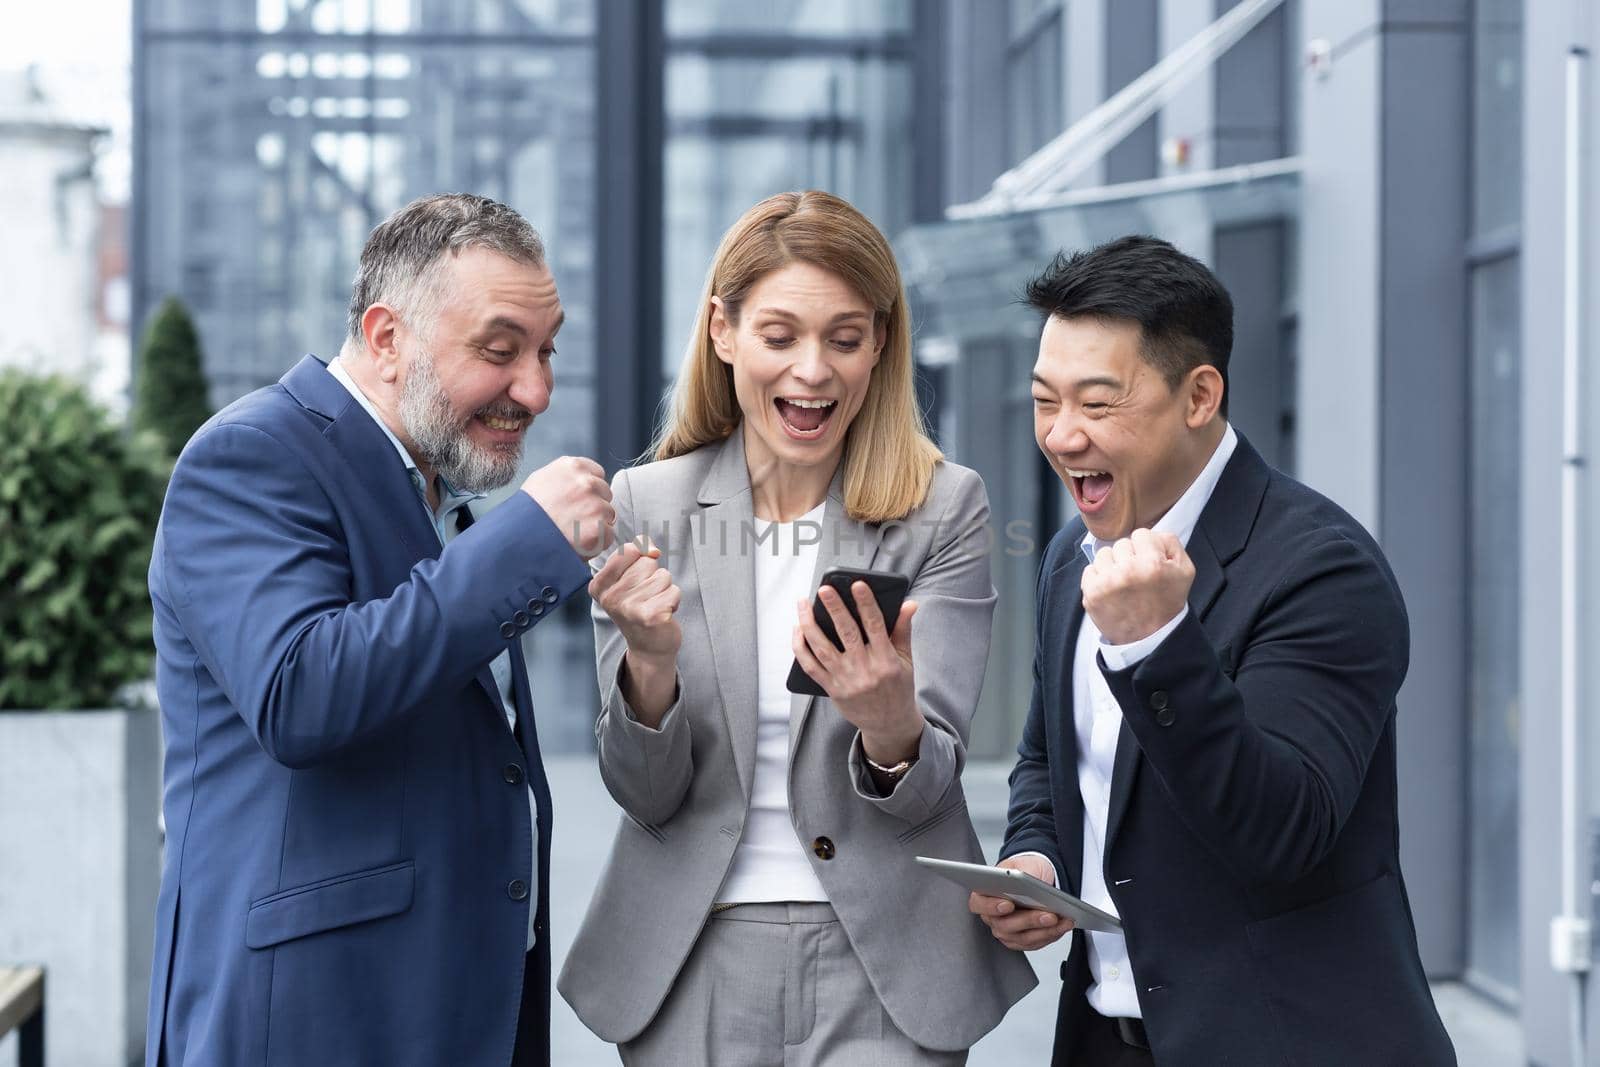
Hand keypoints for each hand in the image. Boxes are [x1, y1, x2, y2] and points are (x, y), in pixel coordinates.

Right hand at [521, 456, 613, 558]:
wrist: (516, 540)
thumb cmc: (525, 513)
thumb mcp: (541, 481)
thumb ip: (565, 477)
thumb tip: (581, 479)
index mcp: (573, 466)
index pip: (597, 474)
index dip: (589, 491)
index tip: (577, 502)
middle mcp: (586, 482)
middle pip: (605, 494)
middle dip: (594, 507)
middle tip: (572, 520)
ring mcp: (594, 505)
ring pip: (608, 515)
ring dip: (596, 525)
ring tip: (571, 532)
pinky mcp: (599, 528)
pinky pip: (608, 535)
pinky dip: (597, 542)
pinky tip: (577, 543)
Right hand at [589, 541, 681, 660]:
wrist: (648, 646)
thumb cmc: (639, 606)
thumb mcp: (627, 577)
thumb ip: (636, 553)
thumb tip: (652, 551)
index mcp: (599, 585)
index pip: (628, 551)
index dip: (641, 557)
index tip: (638, 575)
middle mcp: (611, 598)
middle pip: (647, 563)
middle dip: (653, 576)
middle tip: (646, 596)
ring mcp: (630, 608)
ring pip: (663, 576)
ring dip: (664, 589)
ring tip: (654, 604)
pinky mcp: (652, 616)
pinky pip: (674, 591)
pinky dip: (674, 600)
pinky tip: (663, 612)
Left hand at [791, 582, 922, 763]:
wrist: (888, 724)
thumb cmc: (898, 688)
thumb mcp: (906, 660)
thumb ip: (903, 630)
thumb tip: (909, 603)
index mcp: (886, 661)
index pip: (875, 626)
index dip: (866, 604)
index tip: (858, 585)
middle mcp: (864, 671)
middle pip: (846, 634)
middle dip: (834, 608)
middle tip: (824, 589)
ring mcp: (845, 681)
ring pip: (822, 647)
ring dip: (809, 624)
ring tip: (803, 604)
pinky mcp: (831, 689)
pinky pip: (810, 666)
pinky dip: (800, 647)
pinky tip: (797, 629)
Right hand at [968, 854, 1073, 950]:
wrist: (1037, 877)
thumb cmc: (1025, 869)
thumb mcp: (1020, 864)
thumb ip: (1018, 873)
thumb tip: (1022, 882)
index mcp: (984, 895)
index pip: (978, 904)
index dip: (991, 906)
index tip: (1008, 904)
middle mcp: (992, 918)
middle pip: (1005, 926)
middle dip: (1029, 921)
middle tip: (1048, 915)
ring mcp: (1006, 932)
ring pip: (1023, 938)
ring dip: (1045, 930)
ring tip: (1061, 920)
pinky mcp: (1022, 940)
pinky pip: (1036, 943)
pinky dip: (1051, 934)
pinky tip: (1063, 925)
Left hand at [1080, 528, 1194, 644]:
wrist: (1150, 639)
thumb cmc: (1167, 603)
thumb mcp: (1185, 571)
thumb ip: (1171, 543)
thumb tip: (1151, 532)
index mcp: (1152, 564)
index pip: (1142, 534)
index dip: (1147, 548)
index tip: (1149, 563)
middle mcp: (1128, 571)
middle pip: (1122, 543)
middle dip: (1130, 557)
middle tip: (1137, 577)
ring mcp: (1107, 583)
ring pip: (1104, 554)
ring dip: (1113, 565)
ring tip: (1124, 583)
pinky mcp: (1091, 594)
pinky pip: (1089, 569)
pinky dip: (1098, 577)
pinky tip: (1111, 590)